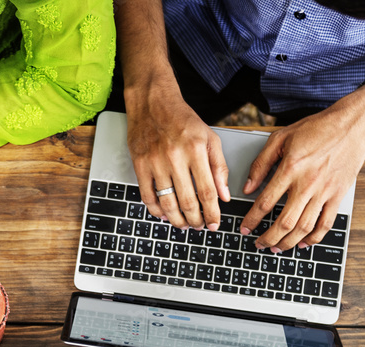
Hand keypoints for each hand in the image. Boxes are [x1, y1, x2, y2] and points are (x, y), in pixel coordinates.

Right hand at [125, 81, 229, 228]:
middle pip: (188, 201)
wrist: (152, 102)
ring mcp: (156, 162)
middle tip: (199, 227)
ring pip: (168, 203)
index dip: (212, 213)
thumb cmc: (182, 119)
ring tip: (184, 225)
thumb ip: (219, 167)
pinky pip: (148, 196)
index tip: (214, 224)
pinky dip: (156, 210)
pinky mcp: (140, 165)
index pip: (208, 191)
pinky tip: (164, 214)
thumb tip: (224, 195)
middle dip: (196, 220)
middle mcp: (176, 157)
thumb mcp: (209, 138)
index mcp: (196, 150)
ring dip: (177, 220)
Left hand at [240, 87, 364, 249]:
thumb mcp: (281, 137)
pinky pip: (326, 224)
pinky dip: (313, 238)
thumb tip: (247, 187)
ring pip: (304, 228)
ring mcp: (325, 191)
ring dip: (287, 243)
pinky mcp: (338, 195)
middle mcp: (308, 183)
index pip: (265, 202)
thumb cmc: (318, 128)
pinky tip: (303, 244)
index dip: (252, 220)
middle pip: (284, 222)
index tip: (244, 228)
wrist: (354, 124)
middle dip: (268, 238)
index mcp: (291, 168)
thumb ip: (261, 163)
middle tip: (258, 244)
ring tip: (276, 248)